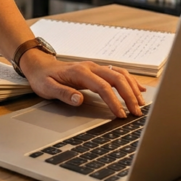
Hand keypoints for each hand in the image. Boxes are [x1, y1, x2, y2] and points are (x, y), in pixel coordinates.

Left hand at [19, 50, 145, 117]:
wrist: (40, 65)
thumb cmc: (43, 78)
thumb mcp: (47, 88)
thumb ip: (63, 93)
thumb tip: (79, 99)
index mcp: (80, 72)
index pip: (103, 86)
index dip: (114, 101)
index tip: (120, 114)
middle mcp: (91, 67)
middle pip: (117, 78)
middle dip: (129, 95)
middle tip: (136, 112)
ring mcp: (95, 67)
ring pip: (120, 74)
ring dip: (132, 88)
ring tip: (141, 104)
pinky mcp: (97, 70)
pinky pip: (118, 73)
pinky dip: (131, 80)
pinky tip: (140, 89)